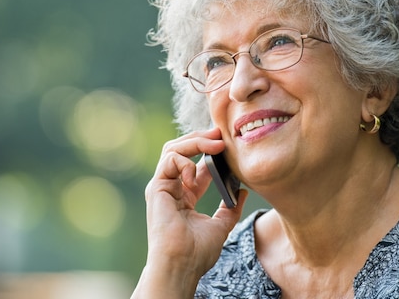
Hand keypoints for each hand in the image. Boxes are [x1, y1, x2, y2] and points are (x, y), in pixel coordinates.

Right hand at [132, 128, 247, 297]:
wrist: (181, 264)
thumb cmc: (197, 252)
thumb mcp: (221, 226)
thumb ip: (230, 209)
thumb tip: (242, 191)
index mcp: (184, 196)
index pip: (196, 164)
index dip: (211, 152)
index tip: (228, 145)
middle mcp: (171, 188)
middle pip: (182, 151)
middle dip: (201, 139)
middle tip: (221, 134)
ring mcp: (162, 186)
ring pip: (173, 149)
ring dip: (195, 142)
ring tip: (215, 144)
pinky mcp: (156, 187)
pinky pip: (169, 160)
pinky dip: (185, 162)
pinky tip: (196, 177)